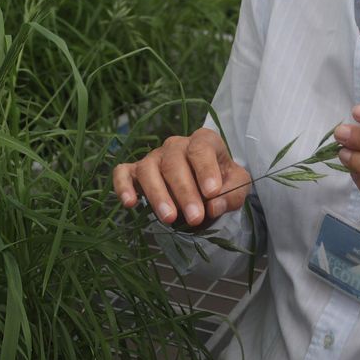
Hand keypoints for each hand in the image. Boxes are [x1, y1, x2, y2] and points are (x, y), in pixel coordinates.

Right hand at [113, 128, 251, 227]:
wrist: (204, 188)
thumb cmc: (220, 182)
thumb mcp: (236, 186)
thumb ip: (231, 193)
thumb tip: (215, 206)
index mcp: (203, 141)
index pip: (201, 149)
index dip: (206, 170)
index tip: (212, 193)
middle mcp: (175, 145)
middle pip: (174, 163)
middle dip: (185, 192)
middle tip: (195, 218)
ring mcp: (153, 157)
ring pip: (148, 169)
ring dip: (158, 194)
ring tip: (169, 218)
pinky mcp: (135, 171)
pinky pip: (123, 173)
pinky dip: (123, 186)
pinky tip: (130, 203)